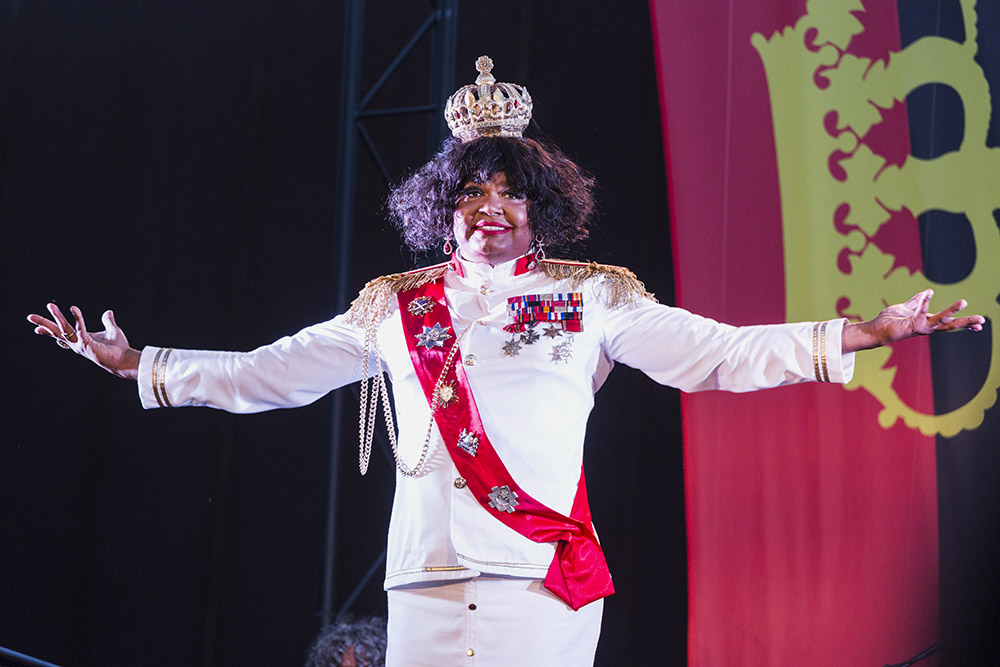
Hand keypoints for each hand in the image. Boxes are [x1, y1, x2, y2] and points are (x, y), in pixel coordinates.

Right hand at [27, 303, 140, 379]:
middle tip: (30, 317)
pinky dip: (77, 318)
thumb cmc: (118, 349)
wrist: (124, 360)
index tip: (37, 328)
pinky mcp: (86, 343)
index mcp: (81, 340)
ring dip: (57, 316)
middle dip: (44, 324)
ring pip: (64, 329)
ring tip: (50, 305)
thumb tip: (108, 312)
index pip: (62, 334)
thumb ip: (108, 321)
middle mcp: (77, 343)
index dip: (50, 331)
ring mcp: (80, 344)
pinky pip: (80, 328)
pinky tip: (73, 308)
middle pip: (57, 332)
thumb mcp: (112, 331)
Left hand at [843, 289, 985, 352]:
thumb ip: (916, 301)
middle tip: (983, 321)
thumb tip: (927, 292)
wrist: (875, 330)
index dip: (964, 322)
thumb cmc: (889, 321)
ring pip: (940, 320)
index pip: (949, 321)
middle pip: (951, 325)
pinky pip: (920, 311)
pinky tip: (928, 293)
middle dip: (967, 323)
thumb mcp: (905, 308)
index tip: (980, 326)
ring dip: (952, 311)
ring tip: (964, 302)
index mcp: (927, 322)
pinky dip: (923, 302)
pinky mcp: (911, 325)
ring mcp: (920, 327)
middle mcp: (926, 327)